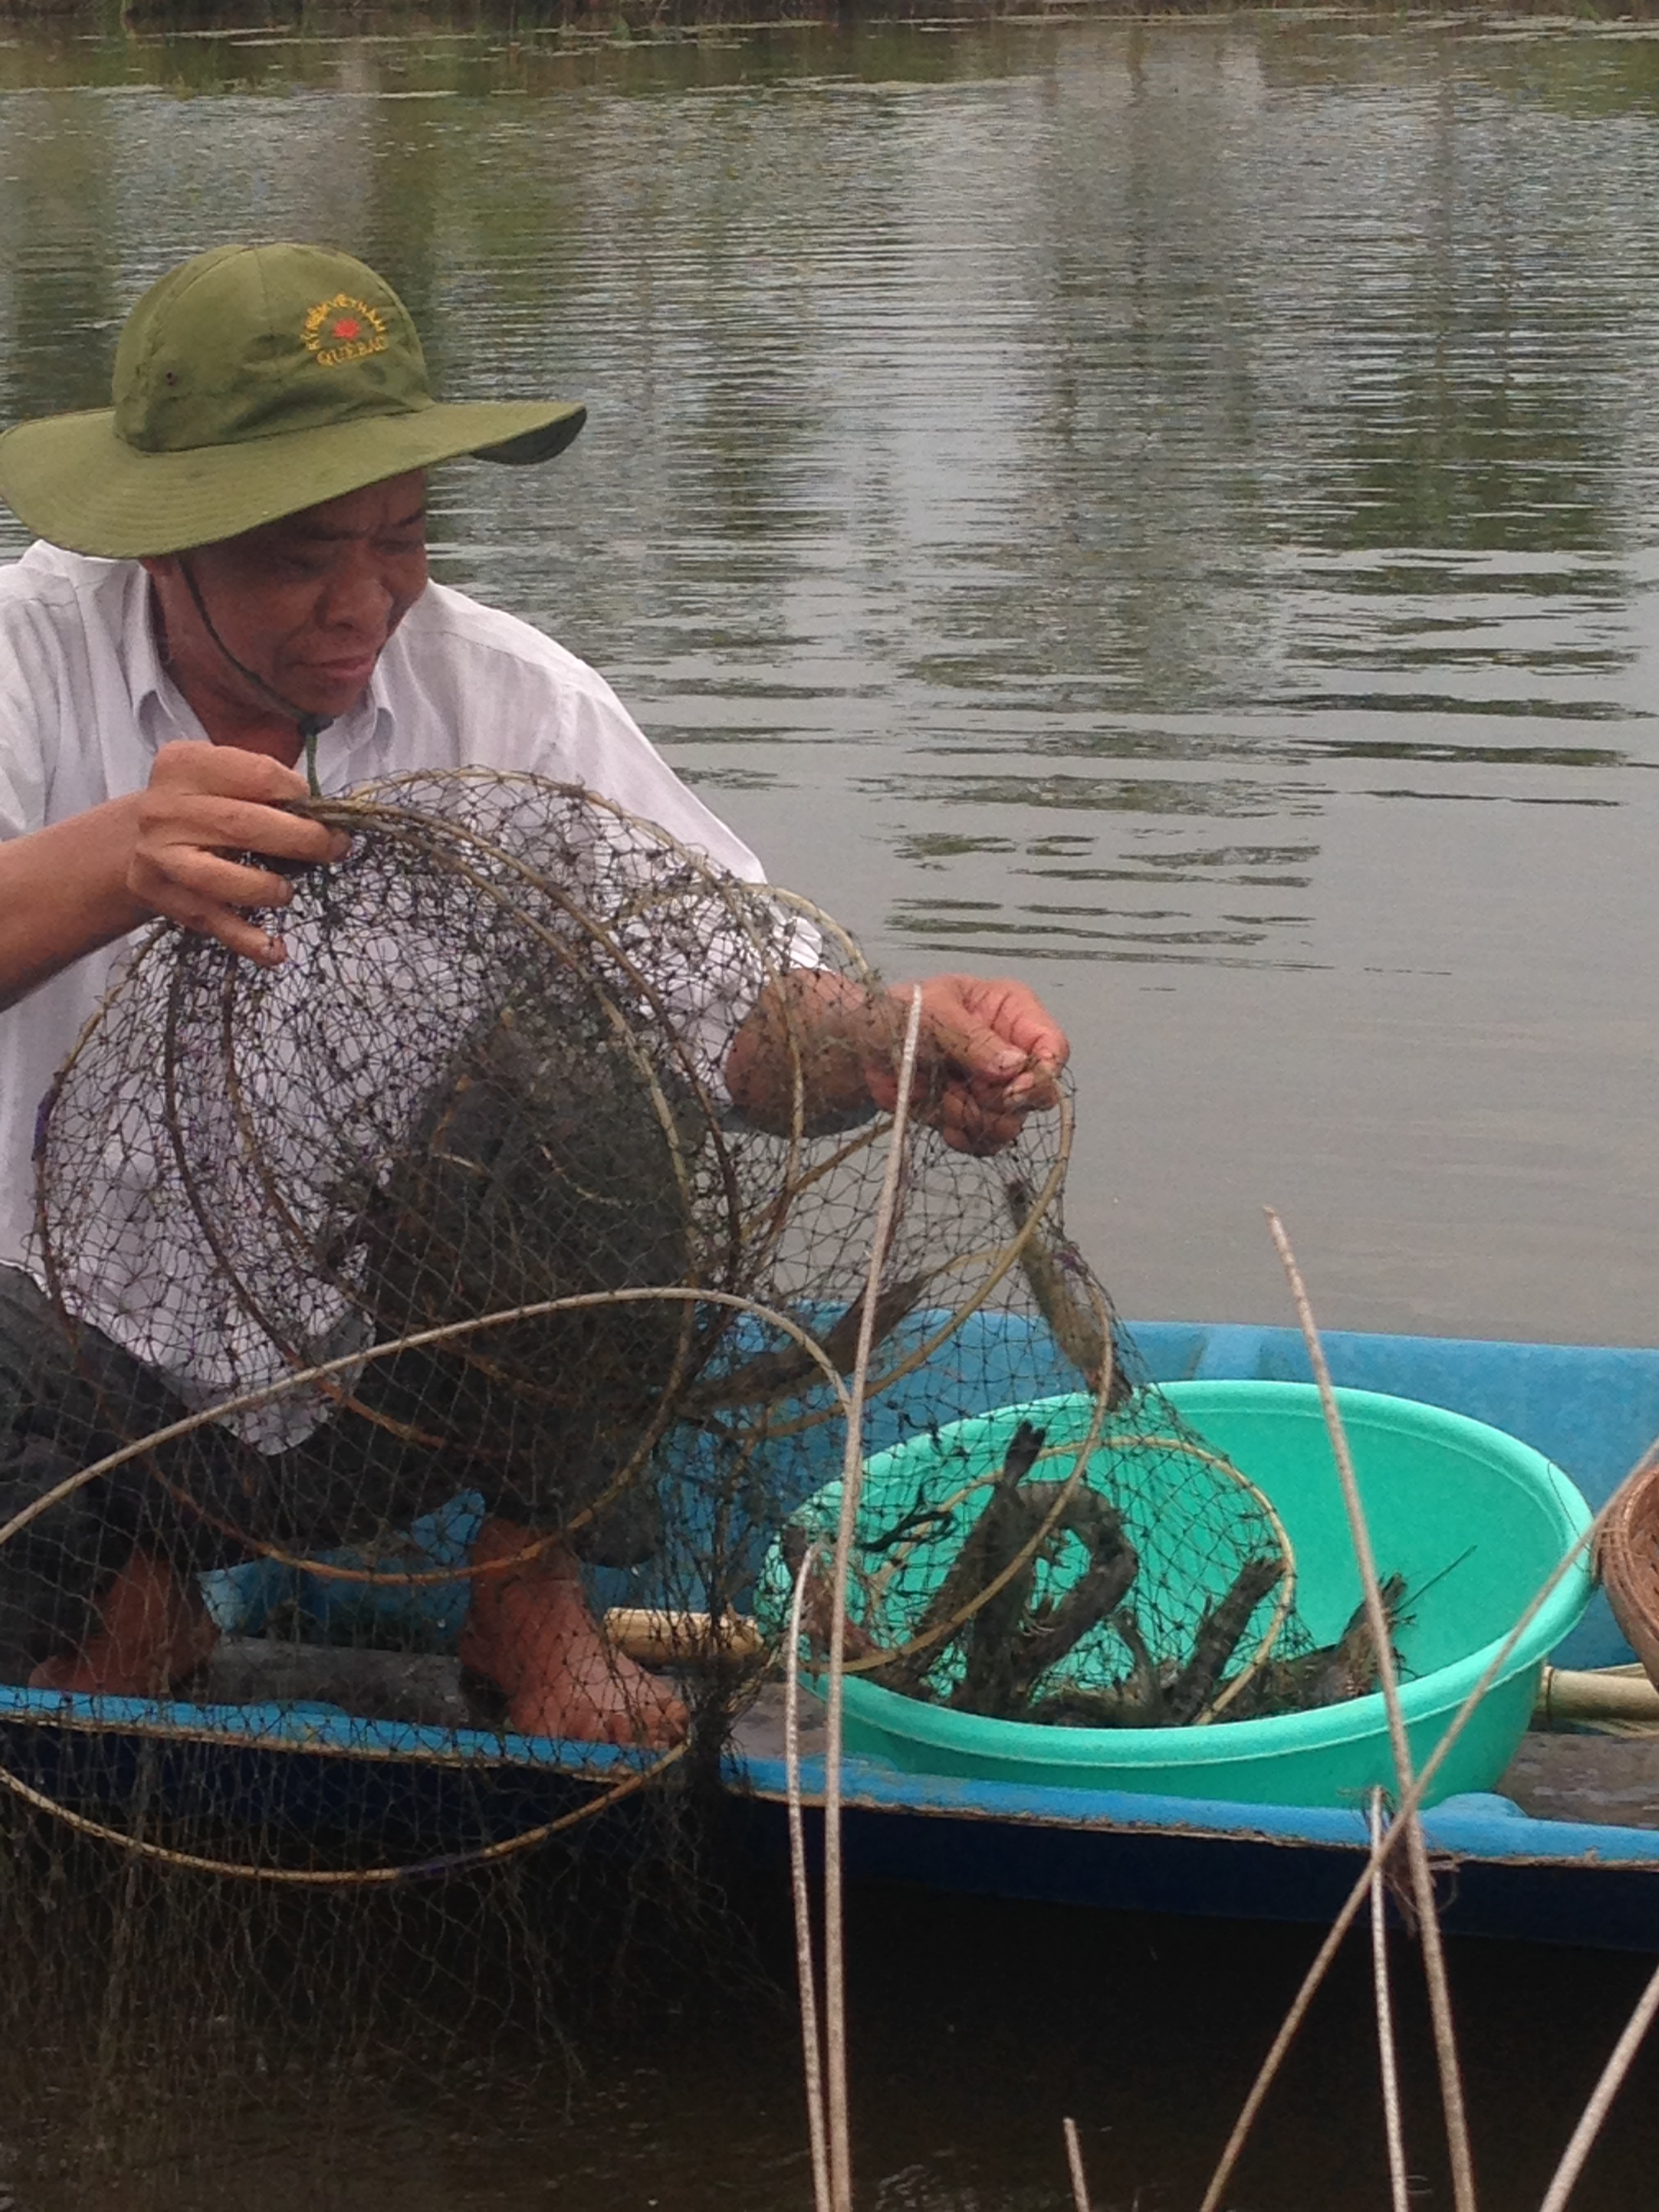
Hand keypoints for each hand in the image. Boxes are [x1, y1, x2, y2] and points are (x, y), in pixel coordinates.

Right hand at [126, 741, 348, 966]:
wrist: (140, 838)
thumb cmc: (202, 806)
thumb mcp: (223, 778)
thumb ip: (267, 787)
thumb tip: (326, 818)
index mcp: (184, 765)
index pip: (256, 774)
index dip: (298, 795)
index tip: (320, 810)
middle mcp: (164, 808)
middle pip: (244, 825)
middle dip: (302, 841)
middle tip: (333, 849)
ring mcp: (159, 855)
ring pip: (222, 879)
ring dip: (268, 889)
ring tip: (287, 892)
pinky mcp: (160, 895)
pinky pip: (212, 922)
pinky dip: (248, 940)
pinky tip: (276, 950)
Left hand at [869, 974, 1068, 1154]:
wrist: (862, 1047)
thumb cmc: (899, 1014)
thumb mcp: (933, 1014)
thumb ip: (972, 1038)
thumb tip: (1013, 1067)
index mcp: (1013, 1013)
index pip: (1054, 1048)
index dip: (1041, 1075)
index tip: (1010, 1091)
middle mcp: (1013, 1052)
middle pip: (1039, 1094)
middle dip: (1001, 1101)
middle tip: (965, 1090)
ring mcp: (995, 1089)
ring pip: (1012, 1125)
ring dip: (974, 1119)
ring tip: (943, 1097)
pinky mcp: (974, 1117)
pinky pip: (984, 1143)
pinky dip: (961, 1136)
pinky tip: (938, 1115)